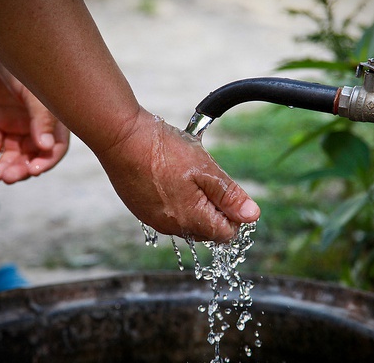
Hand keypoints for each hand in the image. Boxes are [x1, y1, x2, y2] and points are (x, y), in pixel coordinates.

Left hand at [0, 41, 69, 183]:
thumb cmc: (21, 65)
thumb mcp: (34, 93)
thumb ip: (41, 121)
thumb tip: (46, 150)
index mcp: (53, 119)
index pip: (54, 149)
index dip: (46, 162)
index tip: (34, 171)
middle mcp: (35, 125)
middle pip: (31, 156)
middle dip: (21, 169)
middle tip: (7, 177)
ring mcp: (13, 124)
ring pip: (12, 154)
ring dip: (4, 166)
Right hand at [96, 110, 259, 242]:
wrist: (121, 138)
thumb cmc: (164, 151)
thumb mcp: (206, 169)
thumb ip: (229, 196)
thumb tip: (252, 216)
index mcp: (191, 219)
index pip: (226, 234)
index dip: (234, 214)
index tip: (228, 191)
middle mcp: (171, 227)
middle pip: (206, 230)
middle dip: (214, 209)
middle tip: (208, 178)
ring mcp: (153, 220)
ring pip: (187, 221)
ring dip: (195, 203)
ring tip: (186, 173)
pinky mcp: (141, 209)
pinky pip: (167, 213)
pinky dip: (175, 200)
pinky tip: (170, 176)